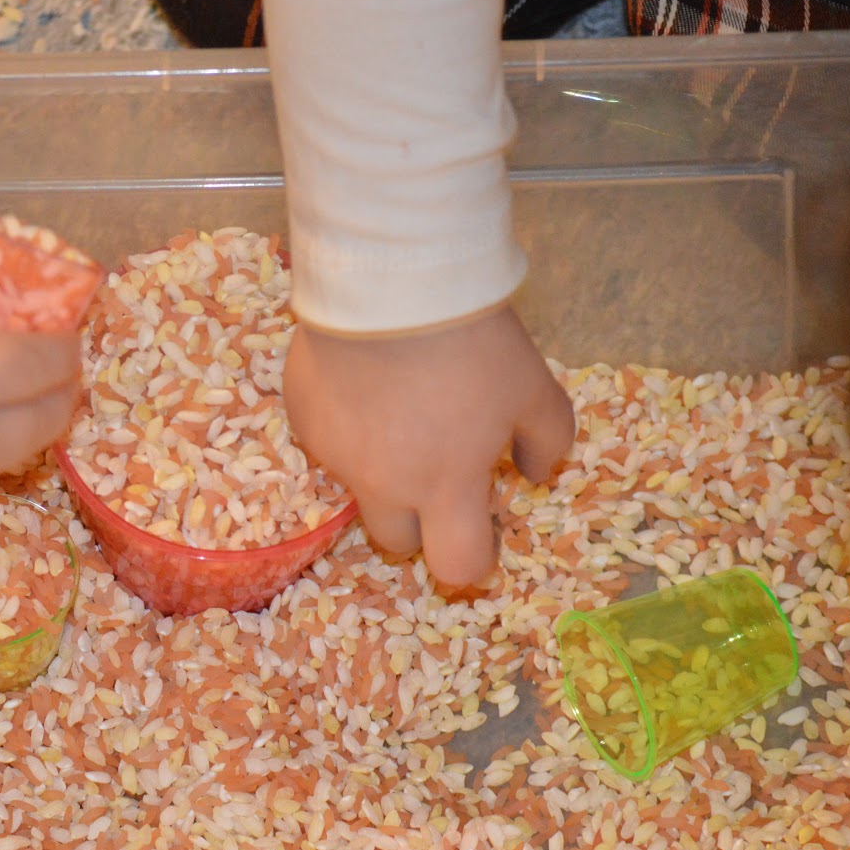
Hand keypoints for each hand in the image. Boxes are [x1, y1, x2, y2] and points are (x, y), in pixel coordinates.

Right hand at [283, 304, 573, 587]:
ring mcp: (335, 456)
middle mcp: (384, 486)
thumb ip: (546, 441)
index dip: (472, 560)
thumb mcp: (534, 387)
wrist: (389, 283)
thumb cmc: (471, 343)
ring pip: (358, 487)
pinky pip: (326, 441)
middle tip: (435, 471)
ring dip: (379, 470)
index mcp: (445, 487)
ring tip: (396, 412)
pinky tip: (363, 383)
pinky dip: (346, 426)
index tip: (479, 533)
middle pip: (397, 542)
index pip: (456, 565)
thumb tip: (536, 473)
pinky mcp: (303, 420)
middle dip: (419, 521)